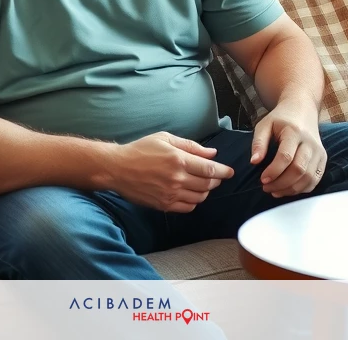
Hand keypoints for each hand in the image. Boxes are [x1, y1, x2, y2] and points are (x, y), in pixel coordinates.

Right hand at [106, 132, 233, 212]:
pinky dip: (194, 202)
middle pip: (208, 184)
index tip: (230, 172)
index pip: (210, 170)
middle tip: (216, 176)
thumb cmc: (140, 149)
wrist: (117, 168)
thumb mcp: (165, 138)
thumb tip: (212, 153)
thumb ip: (191, 146)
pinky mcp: (164, 205)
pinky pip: (188, 207)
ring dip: (205, 191)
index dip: (224, 171)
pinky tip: (190, 193)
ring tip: (202, 183)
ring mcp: (170, 194)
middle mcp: (177, 179)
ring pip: (200, 197)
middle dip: (216, 180)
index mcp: (179, 160)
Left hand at [250, 97, 325, 197]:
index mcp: (294, 132)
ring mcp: (319, 151)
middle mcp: (310, 142)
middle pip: (299, 170)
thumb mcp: (264, 125)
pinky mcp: (323, 158)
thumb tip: (254, 162)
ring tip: (275, 191)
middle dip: (281, 183)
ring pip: (309, 177)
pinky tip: (288, 189)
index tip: (262, 180)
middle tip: (266, 188)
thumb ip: (258, 143)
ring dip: (291, 189)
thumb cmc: (280, 119)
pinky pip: (315, 179)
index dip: (274, 171)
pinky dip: (302, 189)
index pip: (286, 156)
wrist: (303, 109)